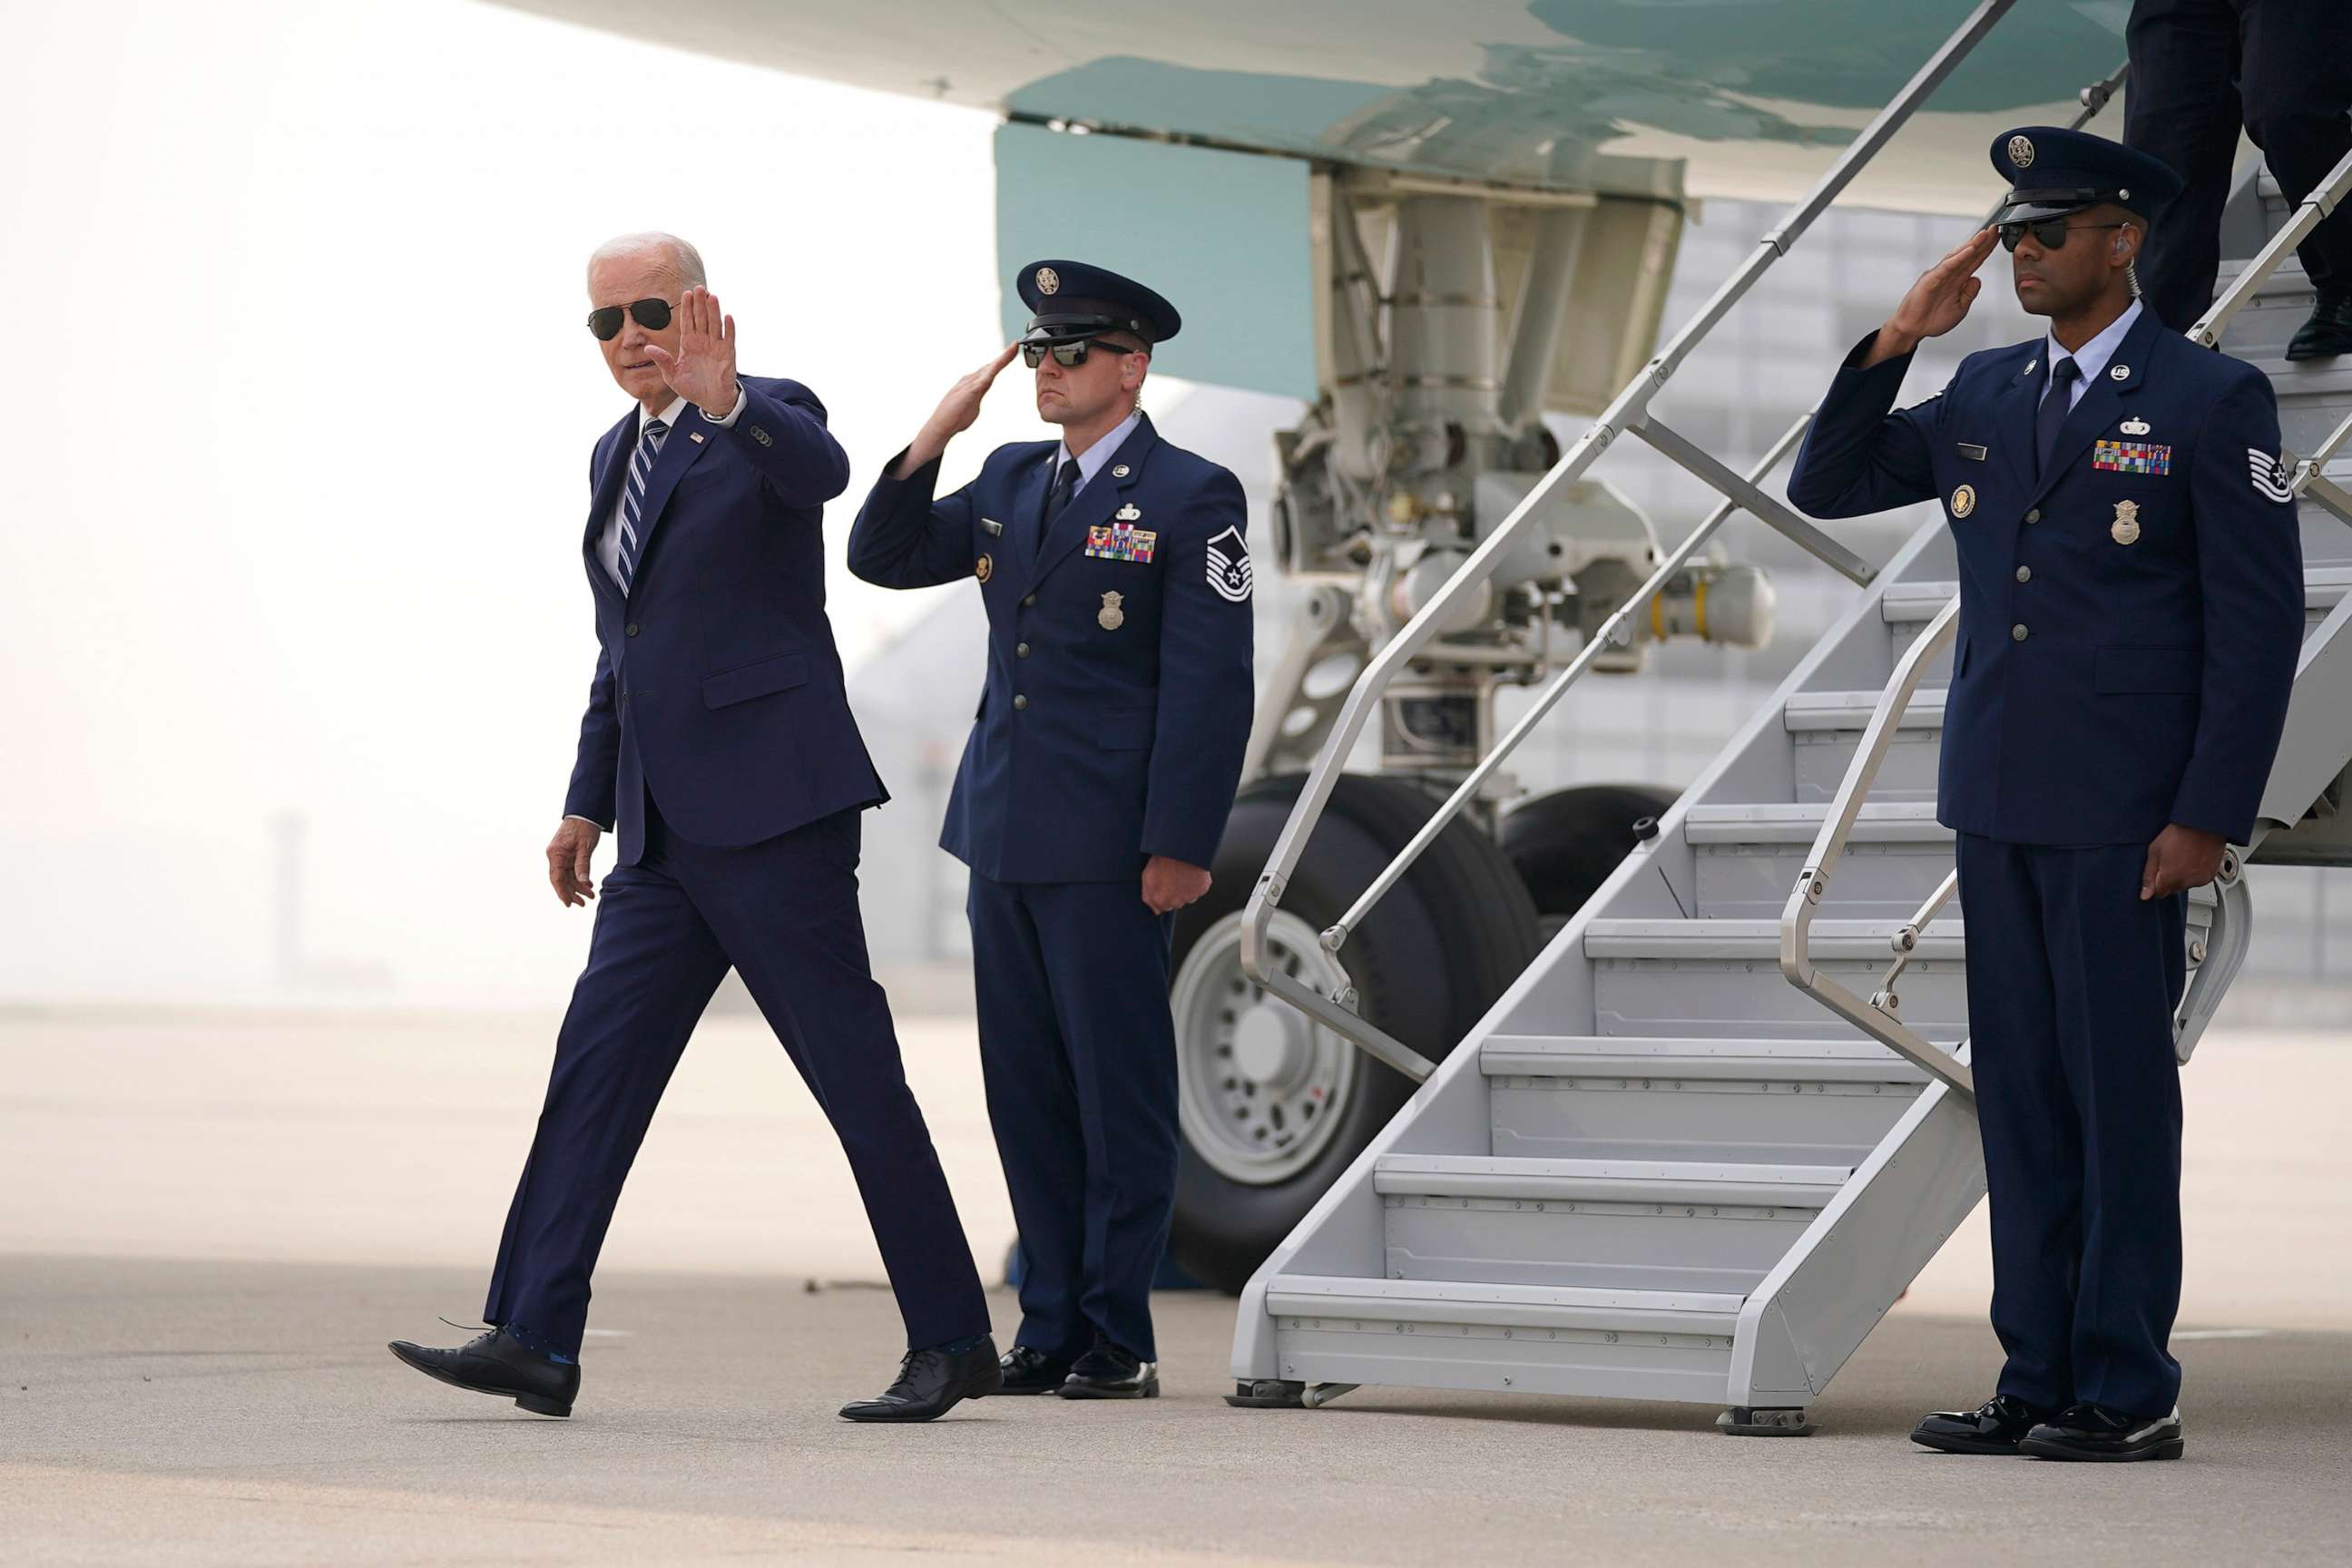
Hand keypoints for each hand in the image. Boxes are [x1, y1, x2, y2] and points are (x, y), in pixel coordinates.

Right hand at [548, 817, 602, 906]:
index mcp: (556, 853)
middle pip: (561, 879)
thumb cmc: (584, 826)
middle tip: (583, 903)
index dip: (562, 892)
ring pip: (567, 876)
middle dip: (572, 892)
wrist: (585, 812)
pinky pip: (571, 870)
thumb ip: (583, 864)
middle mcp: (555, 855)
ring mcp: (560, 855)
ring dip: (578, 886)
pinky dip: (579, 877)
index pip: (557, 878)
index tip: (569, 904)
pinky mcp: (567, 854)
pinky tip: (588, 884)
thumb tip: (583, 882)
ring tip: (590, 895)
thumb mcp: (586, 847)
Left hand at [644, 285, 738, 412]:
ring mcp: (716, 347)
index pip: (687, 321)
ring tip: (711, 296)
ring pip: (714, 324)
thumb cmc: (691, 388)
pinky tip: (727, 316)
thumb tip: (648, 348)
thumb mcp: (672, 376)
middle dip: (699, 303)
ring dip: (713, 311)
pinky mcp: (727, 355)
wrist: (710, 402)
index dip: (687, 308)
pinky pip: (729, 339)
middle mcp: (703, 342)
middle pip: (701, 318)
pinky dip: (729, 328)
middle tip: (698, 287)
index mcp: (688, 344)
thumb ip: (662, 361)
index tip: (685, 293)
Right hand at [895, 343, 1020, 476]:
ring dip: (1001, 359)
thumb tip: (978, 398)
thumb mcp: (971, 406)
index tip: (1012, 352)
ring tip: (1012, 349)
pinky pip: (983, 380)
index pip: (990, 371)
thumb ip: (976, 398)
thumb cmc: (954, 418)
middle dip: (1004, 356)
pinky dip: (992, 371)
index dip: (1001, 361)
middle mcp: (971, 380)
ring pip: (989, 369)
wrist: (940, 426)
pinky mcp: (969, 392)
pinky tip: (999, 365)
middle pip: (991, 366)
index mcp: (973, 384)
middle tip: (1016, 344)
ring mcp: (969, 385)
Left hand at [1142, 855, 1212, 914]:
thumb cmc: (1162, 860)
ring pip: (1189, 897)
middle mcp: (1175, 902)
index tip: (1163, 887)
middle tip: (1173, 877)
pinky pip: (1199, 889)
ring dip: (1186, 889)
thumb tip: (1155, 909)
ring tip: (1182, 872)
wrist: (1179, 849)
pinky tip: (1191, 871)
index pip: (1160, 908)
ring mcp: (1189, 897)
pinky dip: (1197, 882)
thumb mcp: (1147, 877)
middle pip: (1175, 904)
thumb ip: (1148, 896)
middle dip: (1174, 894)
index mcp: (1159, 900)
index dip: (1162, 897)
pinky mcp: (1201, 889)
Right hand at [1866, 227, 1999, 364]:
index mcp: (1957, 281)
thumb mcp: (1960, 308)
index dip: (1987, 249)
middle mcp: (1949, 275)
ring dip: (1972, 245)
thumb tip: (1977, 279)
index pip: (1975, 261)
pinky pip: (1946, 267)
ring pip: (1958, 257)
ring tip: (1985, 234)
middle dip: (1983, 241)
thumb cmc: (1931, 319)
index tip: (1998, 238)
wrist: (1912, 329)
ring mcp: (1939, 276)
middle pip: (1969, 255)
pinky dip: (1958, 258)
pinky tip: (1969, 250)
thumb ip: (1969, 294)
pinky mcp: (1930, 280)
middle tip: (1996, 228)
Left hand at [2141, 824, 2226, 900]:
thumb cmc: (2178, 834)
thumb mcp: (2154, 852)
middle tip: (2169, 861)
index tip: (2156, 874)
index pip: (2158, 894)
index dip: (2155, 884)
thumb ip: (2148, 876)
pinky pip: (2198, 880)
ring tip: (2182, 858)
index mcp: (2170, 879)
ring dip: (2182, 877)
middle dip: (2168, 880)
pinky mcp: (2210, 875)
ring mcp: (2200, 879)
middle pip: (2172, 890)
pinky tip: (2192, 860)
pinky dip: (2194, 874)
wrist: (2202, 825)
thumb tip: (2145, 895)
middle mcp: (2186, 883)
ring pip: (2185, 885)